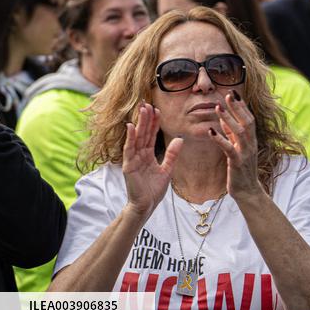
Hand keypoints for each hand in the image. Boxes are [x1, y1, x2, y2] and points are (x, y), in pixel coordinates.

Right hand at [122, 103, 182, 218]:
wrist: (146, 205)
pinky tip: (131, 126)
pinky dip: (130, 138)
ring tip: (142, 109)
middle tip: (147, 103)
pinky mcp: (128, 166)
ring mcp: (133, 159)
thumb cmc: (154, 190)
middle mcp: (139, 154)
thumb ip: (172, 154)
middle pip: (143, 133)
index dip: (154, 122)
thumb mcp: (167, 169)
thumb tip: (180, 139)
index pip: (151, 135)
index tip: (157, 109)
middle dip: (146, 118)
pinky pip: (129, 149)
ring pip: (137, 137)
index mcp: (147, 155)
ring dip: (139, 123)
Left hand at [210, 91, 262, 201]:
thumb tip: (224, 120)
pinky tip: (210, 130)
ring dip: (228, 119)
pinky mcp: (237, 162)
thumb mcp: (238, 149)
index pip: (249, 118)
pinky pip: (228, 148)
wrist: (248, 191)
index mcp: (252, 140)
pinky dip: (220, 138)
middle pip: (247, 121)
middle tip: (229, 94)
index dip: (242, 106)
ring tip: (218, 107)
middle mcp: (251, 144)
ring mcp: (245, 153)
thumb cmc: (241, 170)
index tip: (234, 93)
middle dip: (238, 107)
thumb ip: (232, 135)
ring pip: (239, 132)